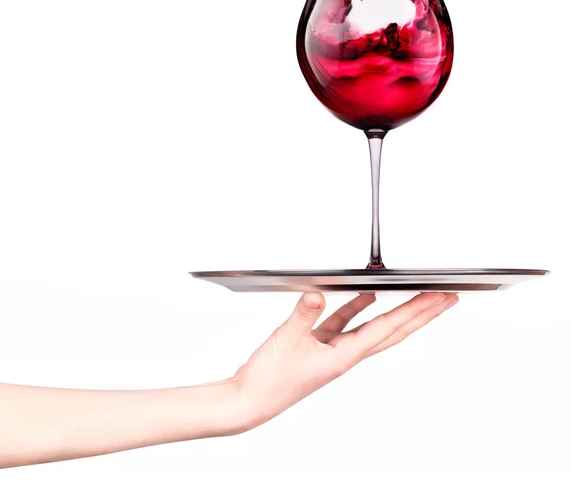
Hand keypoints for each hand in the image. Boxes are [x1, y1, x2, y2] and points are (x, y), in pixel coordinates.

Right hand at [234, 292, 457, 428]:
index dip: (416, 311)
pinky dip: (356, 309)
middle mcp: (345, 356)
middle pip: (393, 331)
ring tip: (413, 296)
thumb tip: (318, 294)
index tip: (437, 298)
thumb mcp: (286, 342)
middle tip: (444, 299)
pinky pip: (345, 324)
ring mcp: (333, 351)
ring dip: (393, 310)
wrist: (250, 401)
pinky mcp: (318, 346)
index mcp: (344, 357)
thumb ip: (304, 315)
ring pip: (372, 327)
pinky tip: (362, 297)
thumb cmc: (269, 382)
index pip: (389, 329)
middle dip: (421, 314)